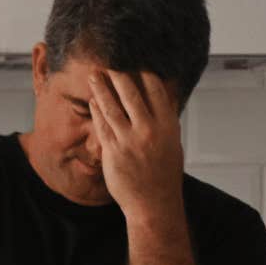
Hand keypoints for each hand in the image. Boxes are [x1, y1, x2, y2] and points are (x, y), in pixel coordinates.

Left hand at [87, 70, 184, 214]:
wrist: (154, 203)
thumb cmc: (163, 173)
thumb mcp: (173, 142)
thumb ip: (168, 118)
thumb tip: (169, 94)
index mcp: (168, 125)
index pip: (157, 91)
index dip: (144, 74)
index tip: (135, 62)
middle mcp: (150, 130)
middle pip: (132, 94)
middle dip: (119, 75)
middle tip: (110, 62)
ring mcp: (130, 140)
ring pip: (113, 107)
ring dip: (102, 89)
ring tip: (94, 75)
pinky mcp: (113, 151)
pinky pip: (102, 125)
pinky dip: (97, 111)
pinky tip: (93, 100)